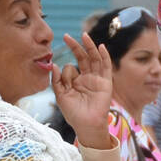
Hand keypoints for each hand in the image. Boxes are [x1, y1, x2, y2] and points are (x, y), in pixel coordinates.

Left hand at [52, 33, 113, 147]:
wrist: (86, 125)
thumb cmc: (73, 114)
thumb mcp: (60, 95)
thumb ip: (57, 80)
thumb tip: (55, 64)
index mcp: (75, 82)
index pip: (70, 68)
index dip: (65, 71)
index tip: (61, 76)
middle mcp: (86, 78)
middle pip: (82, 58)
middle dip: (75, 47)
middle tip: (67, 37)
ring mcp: (97, 80)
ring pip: (94, 59)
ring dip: (89, 46)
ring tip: (84, 35)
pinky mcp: (105, 83)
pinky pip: (106, 67)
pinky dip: (104, 56)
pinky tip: (100, 47)